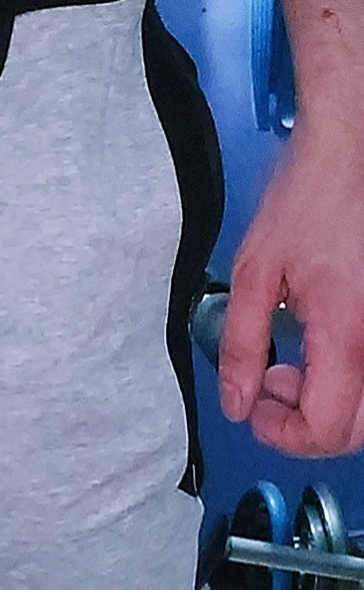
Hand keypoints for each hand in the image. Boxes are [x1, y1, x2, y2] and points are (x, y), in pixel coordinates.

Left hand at [219, 128, 363, 455]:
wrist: (351, 154)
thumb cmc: (307, 199)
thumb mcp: (254, 273)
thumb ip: (241, 345)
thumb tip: (237, 401)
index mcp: (345, 334)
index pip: (325, 428)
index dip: (283, 435)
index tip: (254, 410)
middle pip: (353, 430)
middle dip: (304, 427)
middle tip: (268, 389)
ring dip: (328, 408)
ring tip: (288, 370)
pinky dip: (345, 383)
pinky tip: (316, 352)